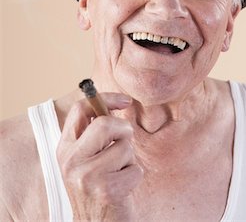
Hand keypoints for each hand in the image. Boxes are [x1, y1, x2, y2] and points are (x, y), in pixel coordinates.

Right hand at [56, 93, 142, 220]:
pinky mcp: (105, 191)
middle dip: (123, 131)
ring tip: (118, 173)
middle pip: (105, 124)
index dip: (105, 98)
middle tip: (123, 144)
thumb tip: (116, 102)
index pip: (81, 108)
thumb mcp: (87, 157)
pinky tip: (122, 187)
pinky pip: (135, 169)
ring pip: (124, 147)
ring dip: (129, 159)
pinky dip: (135, 176)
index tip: (126, 101)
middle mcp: (70, 160)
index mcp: (65, 147)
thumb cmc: (97, 185)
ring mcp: (85, 176)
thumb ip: (94, 132)